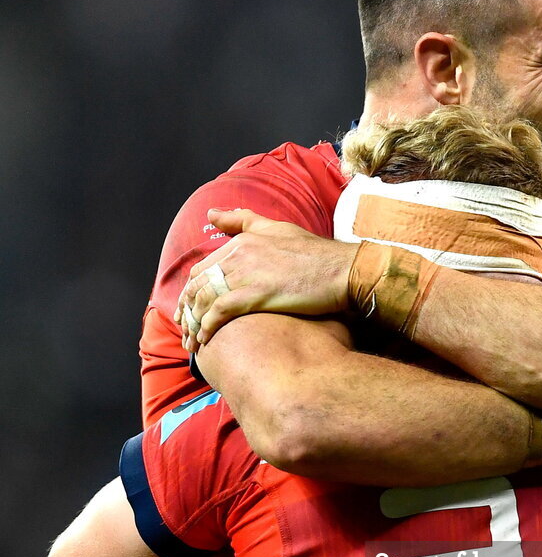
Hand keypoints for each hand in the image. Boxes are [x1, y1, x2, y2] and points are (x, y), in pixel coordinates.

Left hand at [174, 209, 357, 350]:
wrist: (341, 270)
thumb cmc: (315, 253)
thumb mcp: (277, 228)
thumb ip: (242, 220)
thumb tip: (211, 214)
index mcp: (242, 241)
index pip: (202, 267)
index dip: (192, 290)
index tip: (190, 308)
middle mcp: (239, 254)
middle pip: (198, 285)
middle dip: (186, 310)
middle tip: (183, 330)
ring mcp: (246, 274)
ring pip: (204, 300)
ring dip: (192, 324)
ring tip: (192, 342)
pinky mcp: (255, 294)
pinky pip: (219, 313)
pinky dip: (207, 327)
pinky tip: (205, 340)